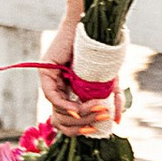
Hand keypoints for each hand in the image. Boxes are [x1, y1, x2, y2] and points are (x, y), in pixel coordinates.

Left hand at [38, 14, 119, 134]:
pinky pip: (52, 96)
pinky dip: (65, 105)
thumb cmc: (102, 55)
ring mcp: (49, 82)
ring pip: (58, 111)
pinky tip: (78, 109)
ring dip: (79, 115)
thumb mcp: (110, 82)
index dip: (81, 130)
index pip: (68, 122)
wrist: (95, 30)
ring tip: (98, 109)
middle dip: (82, 125)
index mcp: (69, 95)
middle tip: (101, 119)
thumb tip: (116, 122)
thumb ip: (113, 101)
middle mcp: (57, 91)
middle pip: (62, 121)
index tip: (98, 128)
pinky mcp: (45, 72)